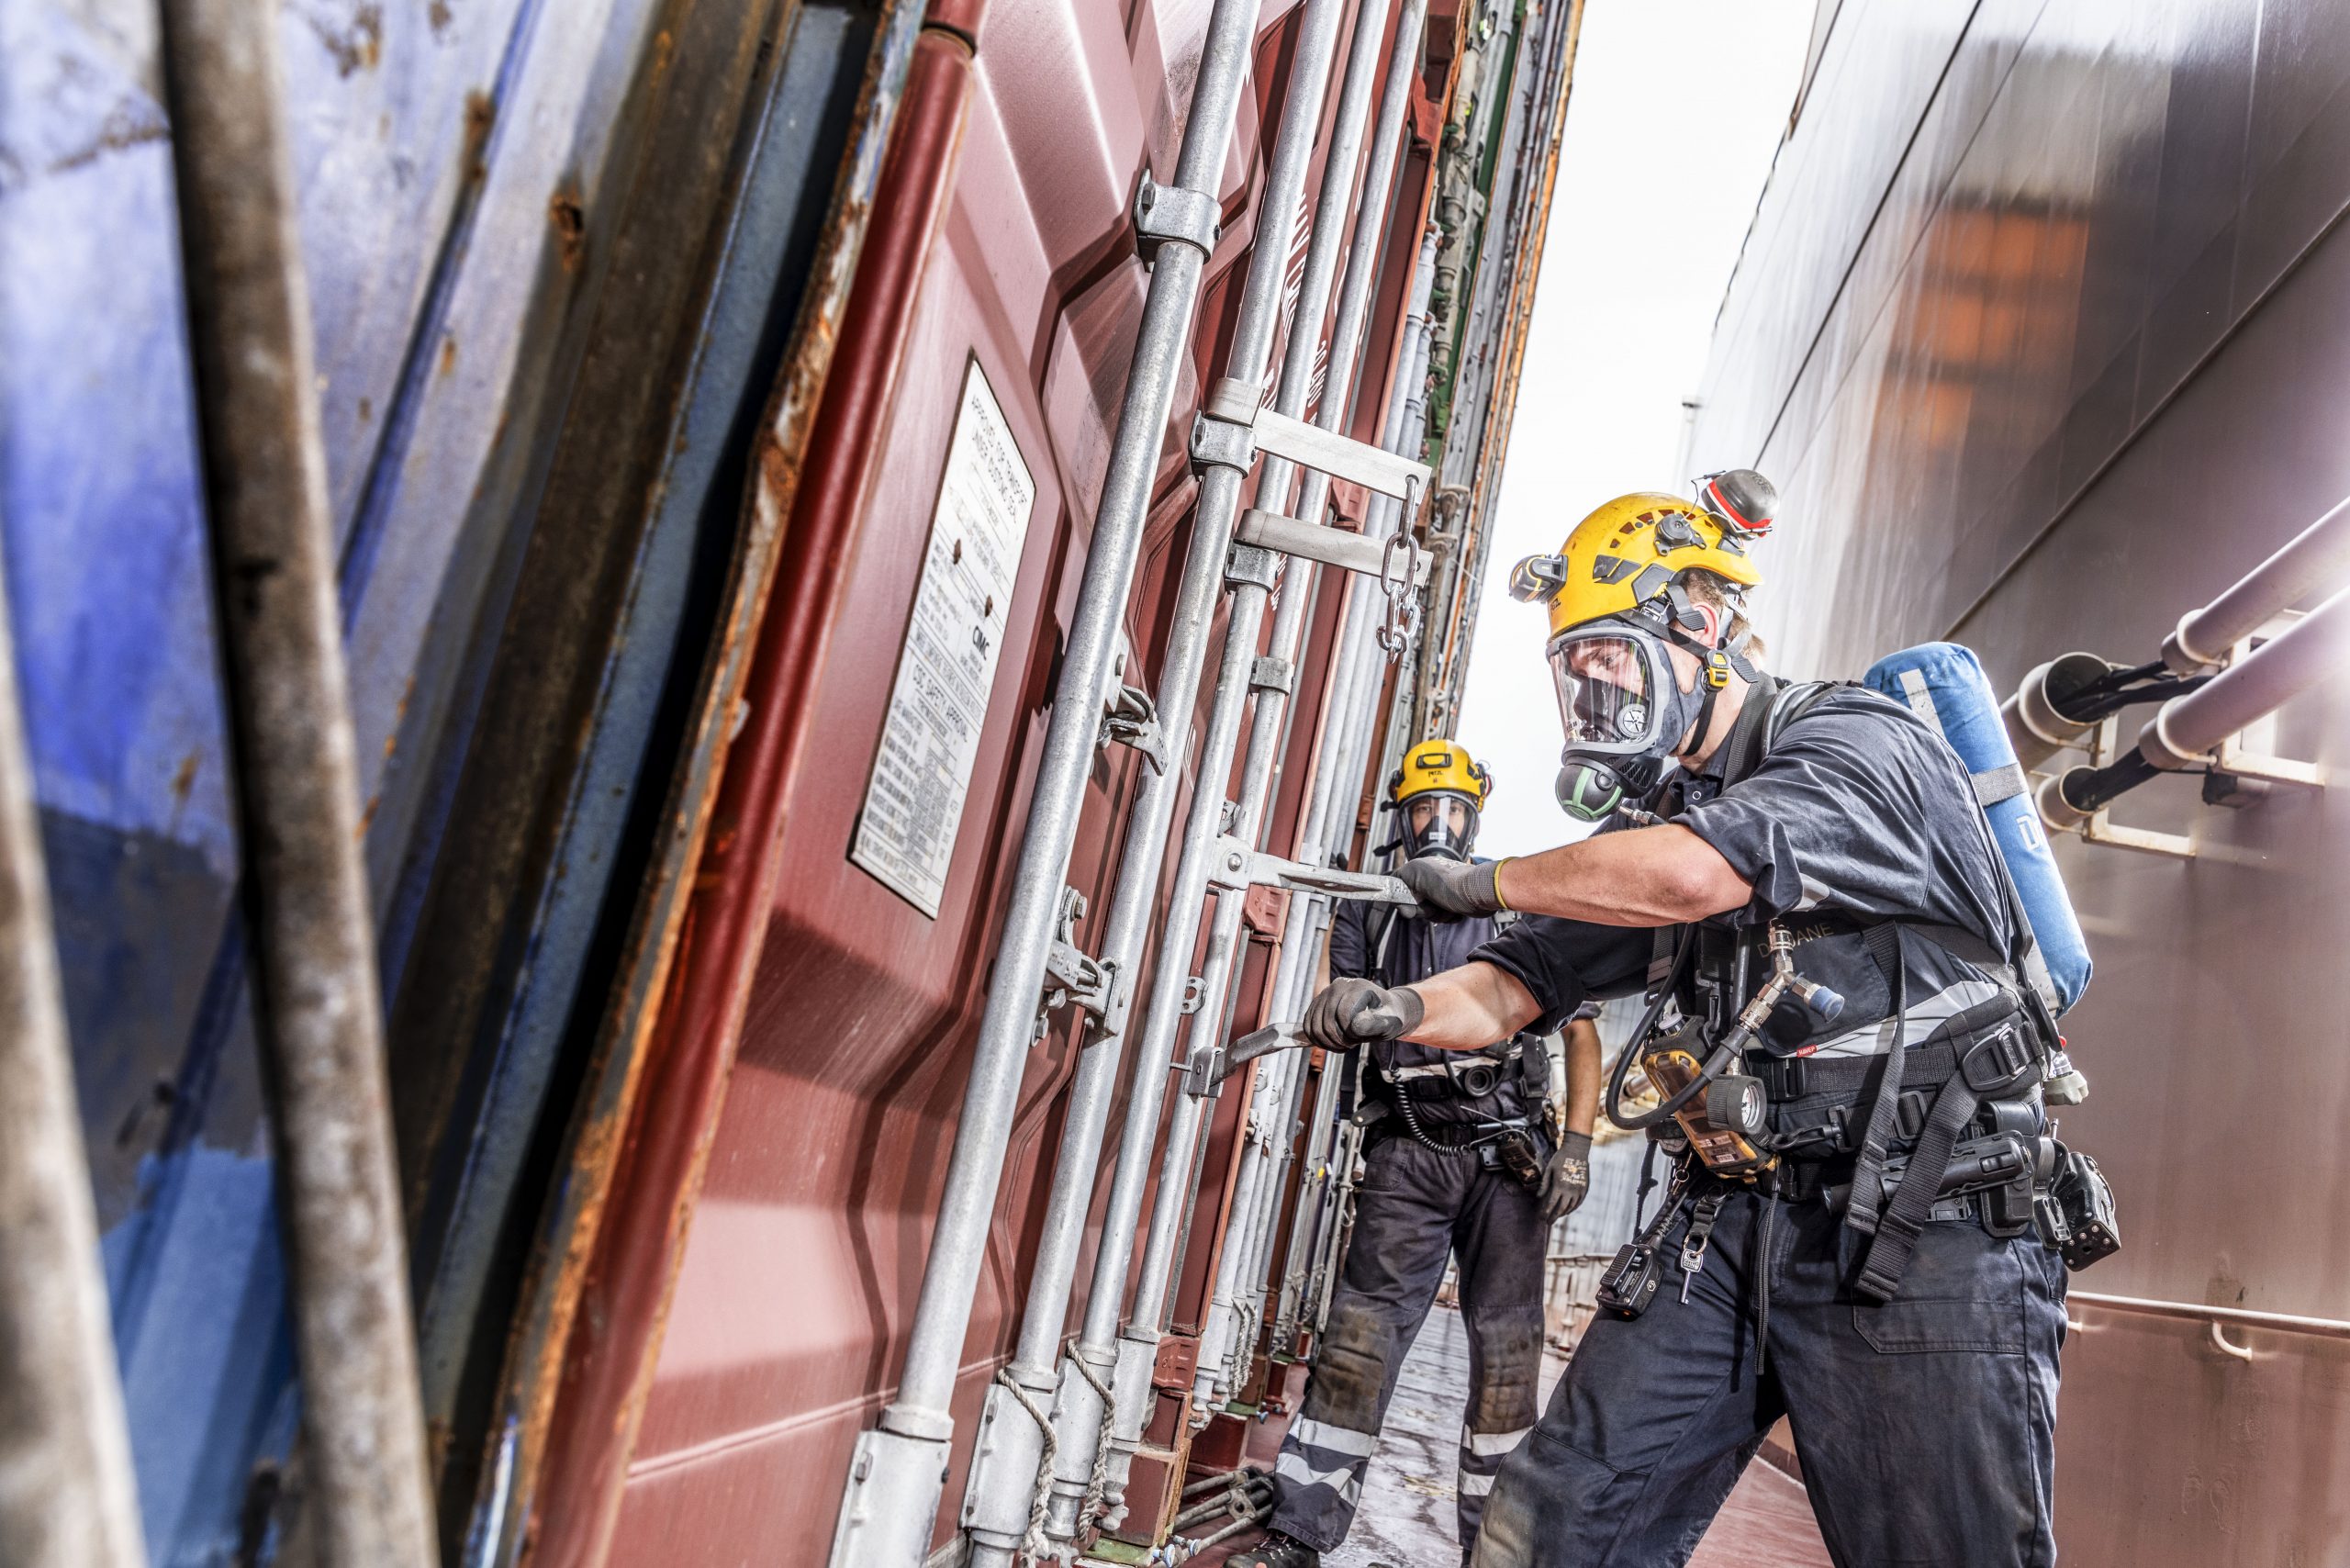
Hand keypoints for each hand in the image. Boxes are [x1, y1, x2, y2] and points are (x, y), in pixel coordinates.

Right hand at [1303, 977, 1423, 1052]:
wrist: (1383, 1012)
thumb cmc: (1389, 1017)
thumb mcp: (1390, 1022)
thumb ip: (1376, 1023)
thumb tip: (1355, 1025)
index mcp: (1356, 986)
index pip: (1343, 1014)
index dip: (1350, 1034)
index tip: (1360, 1039)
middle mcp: (1337, 986)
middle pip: (1326, 1022)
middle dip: (1338, 1040)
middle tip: (1352, 1044)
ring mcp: (1325, 994)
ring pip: (1314, 1026)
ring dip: (1327, 1042)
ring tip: (1343, 1044)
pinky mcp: (1317, 1004)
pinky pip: (1308, 1026)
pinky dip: (1318, 1040)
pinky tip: (1333, 1043)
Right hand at [1396, 856, 1506, 920]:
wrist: (1479, 893)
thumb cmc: (1451, 883)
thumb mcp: (1417, 876)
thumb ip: (1401, 884)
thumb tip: (1401, 905)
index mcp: (1420, 870)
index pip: (1400, 886)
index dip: (1402, 898)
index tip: (1407, 906)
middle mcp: (1431, 880)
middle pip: (1414, 903)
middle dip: (1423, 909)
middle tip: (1433, 904)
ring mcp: (1443, 892)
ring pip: (1429, 912)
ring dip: (1438, 914)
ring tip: (1449, 907)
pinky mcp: (1454, 903)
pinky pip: (1443, 916)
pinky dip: (1449, 917)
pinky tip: (1456, 911)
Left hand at [1539, 1131, 1591, 1225]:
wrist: (1577, 1151)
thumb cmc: (1560, 1159)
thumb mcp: (1549, 1169)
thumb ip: (1544, 1184)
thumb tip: (1538, 1197)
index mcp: (1559, 1185)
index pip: (1551, 1204)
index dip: (1546, 1212)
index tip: (1541, 1218)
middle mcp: (1570, 1190)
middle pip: (1561, 1208)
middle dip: (1554, 1217)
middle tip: (1548, 1222)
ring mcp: (1579, 1190)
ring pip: (1571, 1207)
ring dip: (1563, 1213)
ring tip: (1557, 1216)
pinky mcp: (1585, 1188)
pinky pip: (1579, 1202)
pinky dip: (1573, 1208)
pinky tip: (1568, 1210)